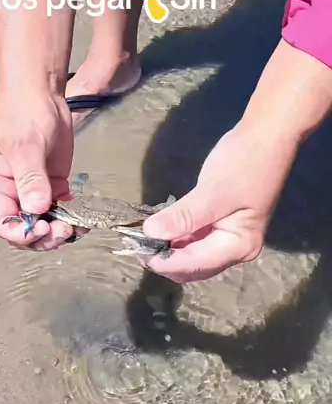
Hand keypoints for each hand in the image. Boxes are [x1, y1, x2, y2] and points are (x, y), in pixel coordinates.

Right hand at [0, 90, 74, 249]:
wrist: (41, 92)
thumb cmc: (22, 113)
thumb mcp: (24, 145)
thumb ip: (30, 178)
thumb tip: (36, 209)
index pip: (1, 221)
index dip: (19, 232)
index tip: (41, 228)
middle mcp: (10, 193)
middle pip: (22, 229)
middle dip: (41, 237)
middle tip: (63, 231)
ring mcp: (32, 191)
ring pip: (42, 224)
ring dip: (57, 232)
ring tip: (75, 228)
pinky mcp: (52, 186)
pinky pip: (59, 211)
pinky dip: (70, 219)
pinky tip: (83, 220)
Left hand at [140, 123, 297, 282]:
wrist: (266, 136)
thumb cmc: (245, 163)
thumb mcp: (213, 191)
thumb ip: (183, 216)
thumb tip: (151, 233)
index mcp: (239, 245)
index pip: (196, 264)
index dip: (166, 262)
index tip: (138, 253)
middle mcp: (236, 249)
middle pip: (194, 267)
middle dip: (165, 260)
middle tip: (135, 246)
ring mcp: (228, 239)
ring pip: (191, 256)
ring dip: (168, 250)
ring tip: (141, 239)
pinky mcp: (220, 226)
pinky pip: (193, 240)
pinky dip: (175, 238)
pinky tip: (157, 230)